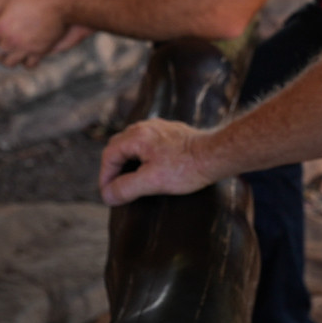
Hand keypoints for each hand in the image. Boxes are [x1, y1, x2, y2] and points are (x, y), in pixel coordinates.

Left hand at [0, 0, 79, 66]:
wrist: (61, 3)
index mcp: (0, 26)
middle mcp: (10, 40)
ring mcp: (24, 48)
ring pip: (9, 63)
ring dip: (9, 58)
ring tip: (12, 51)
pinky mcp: (39, 52)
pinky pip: (28, 65)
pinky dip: (26, 61)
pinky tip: (27, 53)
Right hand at [99, 118, 215, 205]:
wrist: (216, 154)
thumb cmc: (186, 168)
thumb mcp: (152, 182)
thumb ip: (126, 188)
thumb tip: (107, 195)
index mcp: (137, 136)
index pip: (109, 155)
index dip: (105, 177)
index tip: (108, 195)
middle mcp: (145, 127)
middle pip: (118, 146)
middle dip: (113, 168)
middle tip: (115, 188)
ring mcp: (158, 128)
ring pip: (132, 143)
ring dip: (126, 161)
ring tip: (129, 181)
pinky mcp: (170, 132)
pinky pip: (146, 143)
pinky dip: (140, 157)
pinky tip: (148, 169)